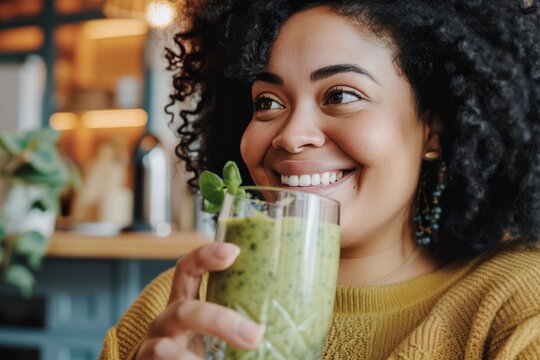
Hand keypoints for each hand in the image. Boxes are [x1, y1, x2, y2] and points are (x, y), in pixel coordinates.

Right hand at [136, 243, 264, 358]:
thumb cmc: (204, 352)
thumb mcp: (220, 334)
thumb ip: (245, 325)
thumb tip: (289, 332)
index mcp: (185, 304)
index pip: (188, 270)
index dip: (205, 256)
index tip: (233, 251)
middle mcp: (166, 321)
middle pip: (183, 311)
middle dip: (219, 322)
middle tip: (254, 335)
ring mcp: (153, 347)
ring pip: (166, 350)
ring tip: (233, 355)